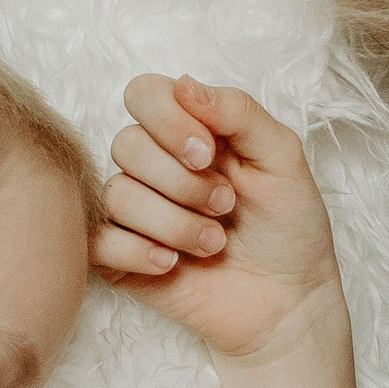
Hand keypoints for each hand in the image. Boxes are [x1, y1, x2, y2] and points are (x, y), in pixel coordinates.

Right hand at [93, 75, 344, 364]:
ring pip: (118, 195)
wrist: (288, 302)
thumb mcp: (282, 158)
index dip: (169, 120)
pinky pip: (98, 240)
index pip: (144, 94)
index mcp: (189, 131)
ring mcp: (133, 211)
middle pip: (127, 144)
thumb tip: (184, 84)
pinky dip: (139, 252)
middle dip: (183, 182)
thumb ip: (239, 112)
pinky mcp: (118, 256)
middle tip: (226, 206)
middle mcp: (154, 165)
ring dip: (175, 224)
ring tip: (215, 244)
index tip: (210, 154)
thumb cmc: (289, 227)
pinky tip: (174, 265)